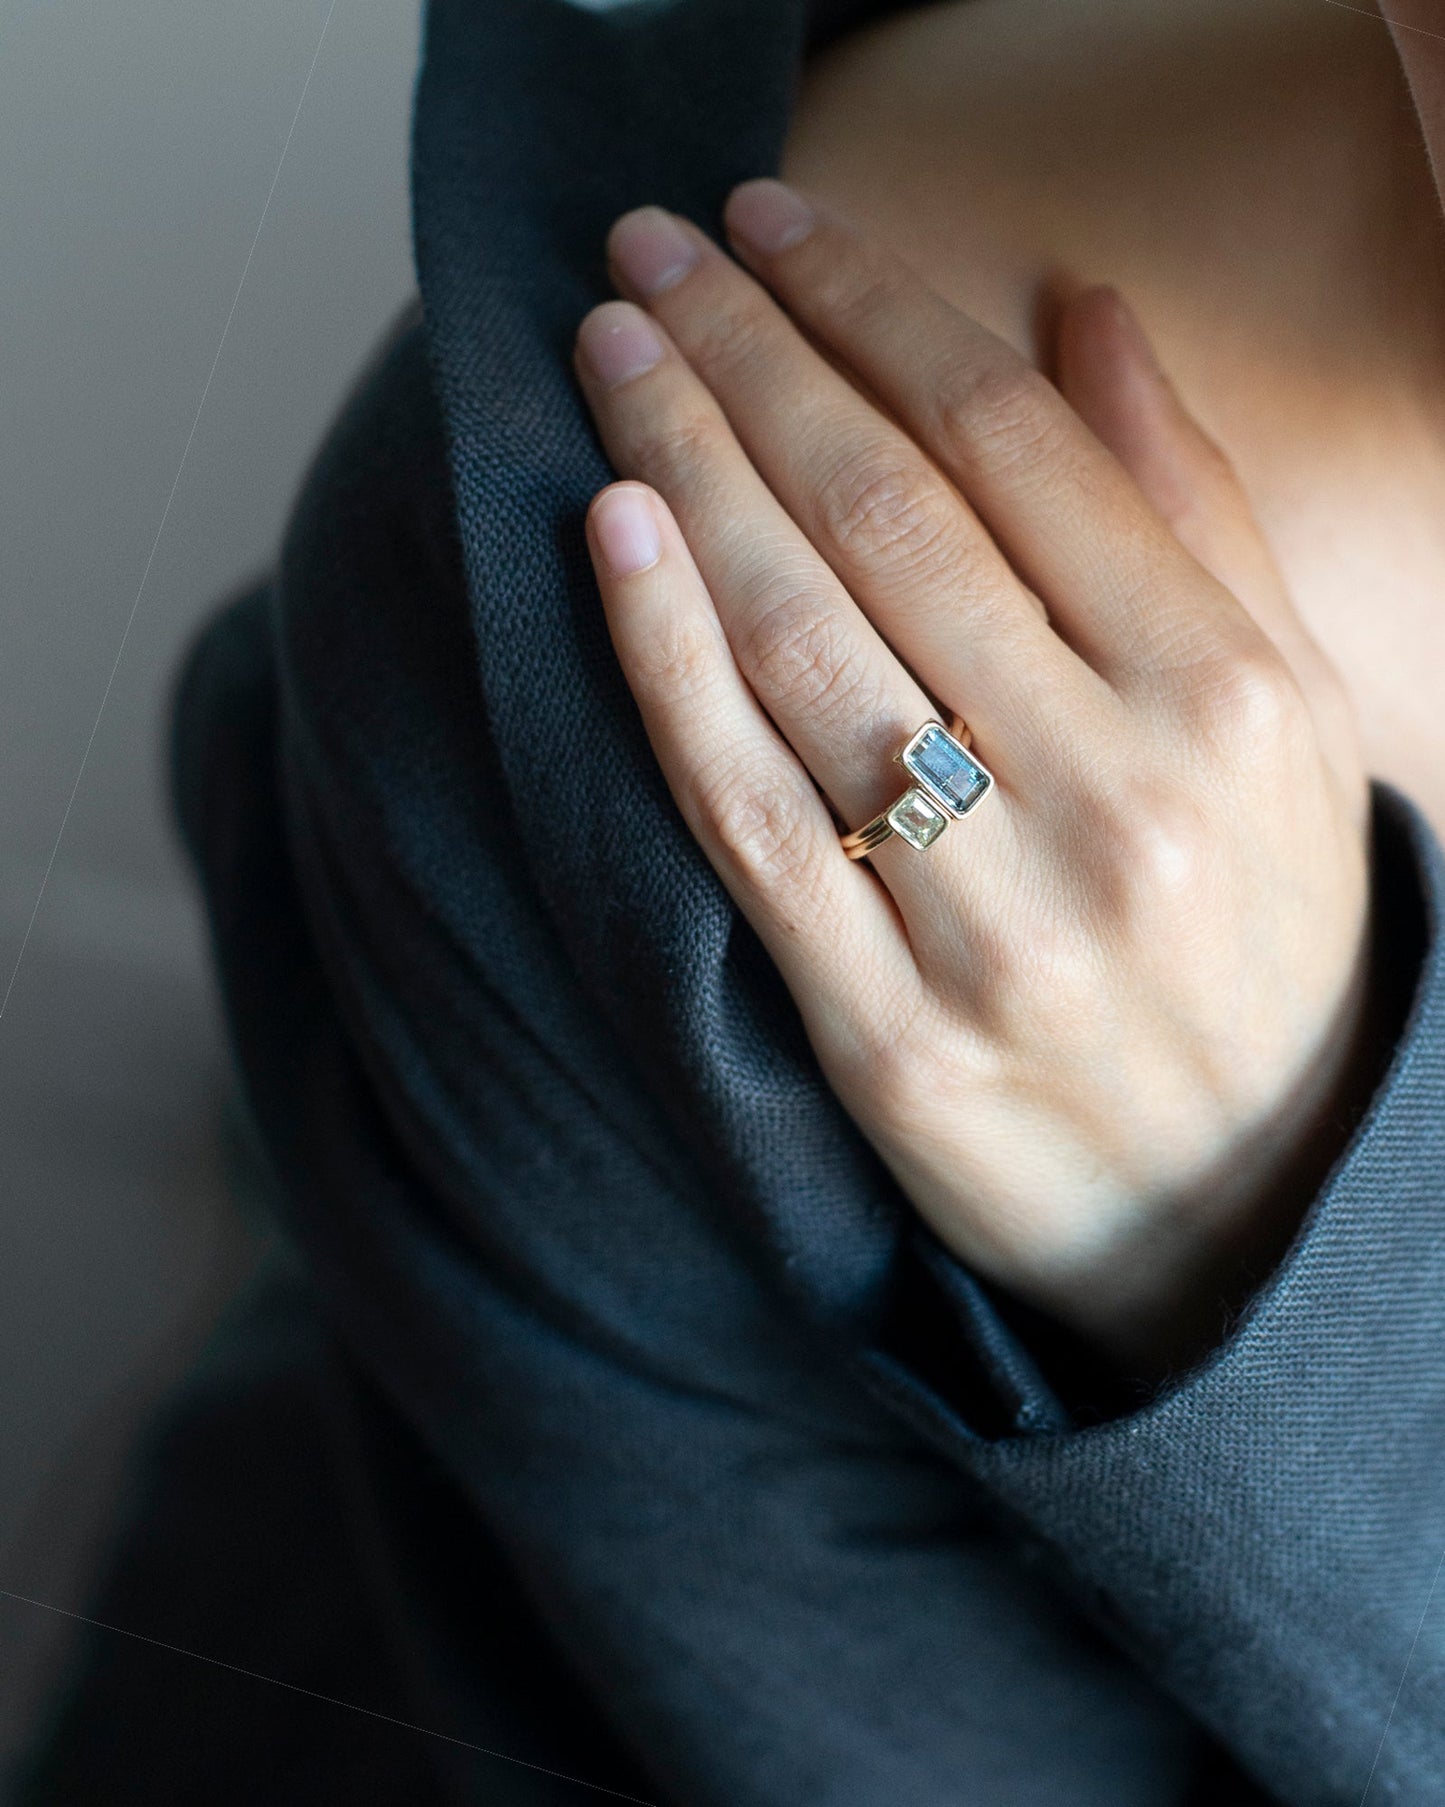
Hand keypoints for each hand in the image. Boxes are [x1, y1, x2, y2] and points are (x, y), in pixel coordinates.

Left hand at [572, 180, 1373, 1369]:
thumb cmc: (1264, 938)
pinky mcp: (884, 1031)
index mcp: (1230, 696)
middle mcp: (1116, 794)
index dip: (872, 305)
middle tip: (645, 258)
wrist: (1246, 1207)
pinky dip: (666, 667)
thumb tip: (1081, 309)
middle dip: (748, 358)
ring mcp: (992, 921)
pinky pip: (746, 815)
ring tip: (610, 356)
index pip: (1014, 443)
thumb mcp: (1281, 720)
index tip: (769, 222)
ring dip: (685, 473)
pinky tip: (610, 538)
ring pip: (802, 645)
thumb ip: (1185, 510)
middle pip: (886, 517)